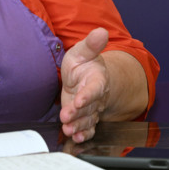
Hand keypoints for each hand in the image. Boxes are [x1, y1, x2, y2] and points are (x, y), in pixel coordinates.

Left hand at [58, 27, 109, 142]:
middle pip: (89, 108)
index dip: (88, 95)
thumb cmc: (84, 63)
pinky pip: (87, 127)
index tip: (79, 100)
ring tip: (68, 130)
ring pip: (87, 120)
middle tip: (67, 118)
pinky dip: (82, 134)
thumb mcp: (83, 51)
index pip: (95, 89)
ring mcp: (91, 108)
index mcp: (98, 80)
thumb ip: (91, 44)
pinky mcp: (84, 116)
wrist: (86, 75)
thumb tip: (101, 31)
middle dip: (78, 114)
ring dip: (78, 126)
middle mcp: (96, 96)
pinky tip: (75, 138)